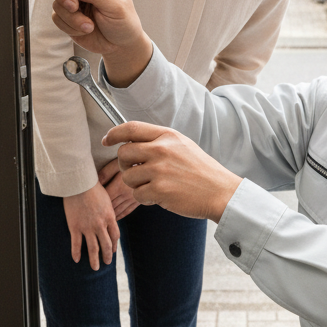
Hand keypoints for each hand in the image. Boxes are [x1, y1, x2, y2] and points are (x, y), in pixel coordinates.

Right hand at [50, 0, 152, 84]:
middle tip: (74, 6)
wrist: (121, 46)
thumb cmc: (125, 21)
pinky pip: (57, 18)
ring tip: (89, 25)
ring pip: (57, 1)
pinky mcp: (67, 17)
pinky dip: (70, 26)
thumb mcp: (117, 6)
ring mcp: (74, 1)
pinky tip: (85, 29)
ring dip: (71, 17)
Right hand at [63, 180, 119, 268]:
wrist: (79, 184)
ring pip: (93, 248)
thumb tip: (110, 216)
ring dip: (94, 260)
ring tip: (95, 268)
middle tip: (107, 263)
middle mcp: (100, 225)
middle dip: (107, 255)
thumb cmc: (94, 187)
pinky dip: (76, 253)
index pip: (115, 235)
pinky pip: (76, 244)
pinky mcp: (75, 227)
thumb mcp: (107, 199)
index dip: (114, 245)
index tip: (113, 250)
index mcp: (109, 217)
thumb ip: (108, 210)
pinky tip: (76, 260)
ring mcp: (87, 227)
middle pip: (106, 245)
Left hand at [102, 121, 241, 222]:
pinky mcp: (159, 190)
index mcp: (167, 136)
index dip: (114, 133)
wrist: (220, 191)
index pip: (131, 128)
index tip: (107, 140)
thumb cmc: (200, 170)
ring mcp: (159, 170)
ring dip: (136, 184)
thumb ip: (159, 141)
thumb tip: (130, 142)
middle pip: (123, 153)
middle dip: (125, 165)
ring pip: (127, 177)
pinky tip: (159, 196)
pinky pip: (136, 194)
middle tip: (136, 171)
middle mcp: (161, 149)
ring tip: (153, 185)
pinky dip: (145, 198)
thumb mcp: (182, 145)